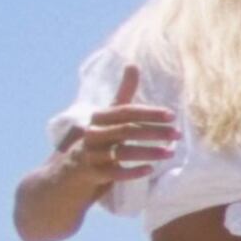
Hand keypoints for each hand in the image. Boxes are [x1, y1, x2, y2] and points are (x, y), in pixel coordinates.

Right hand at [62, 65, 179, 187]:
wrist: (62, 177)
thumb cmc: (93, 143)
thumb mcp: (106, 119)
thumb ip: (122, 95)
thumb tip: (132, 64)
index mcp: (97, 118)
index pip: (125, 111)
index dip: (148, 112)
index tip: (172, 115)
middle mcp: (91, 133)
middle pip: (126, 130)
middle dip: (154, 132)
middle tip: (178, 134)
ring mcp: (89, 154)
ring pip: (122, 152)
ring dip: (148, 152)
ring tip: (170, 153)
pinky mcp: (89, 174)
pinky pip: (113, 173)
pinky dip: (132, 172)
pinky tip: (150, 170)